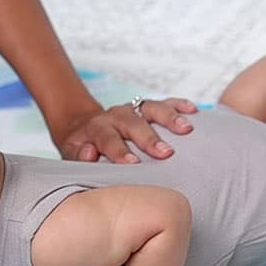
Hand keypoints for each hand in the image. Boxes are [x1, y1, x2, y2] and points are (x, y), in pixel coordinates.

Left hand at [56, 98, 196, 162]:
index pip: (108, 139)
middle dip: (150, 138)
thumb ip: (79, 155)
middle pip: (133, 123)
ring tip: (187, 129)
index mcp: (97, 129)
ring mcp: (133, 109)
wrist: (83, 127)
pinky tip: (193, 111)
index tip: (132, 163)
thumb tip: (90, 152)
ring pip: (152, 109)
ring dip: (170, 118)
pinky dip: (179, 105)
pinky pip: (165, 103)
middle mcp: (116, 116)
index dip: (119, 151)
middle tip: (166, 153)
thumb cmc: (82, 148)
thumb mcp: (72, 153)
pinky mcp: (146, 107)